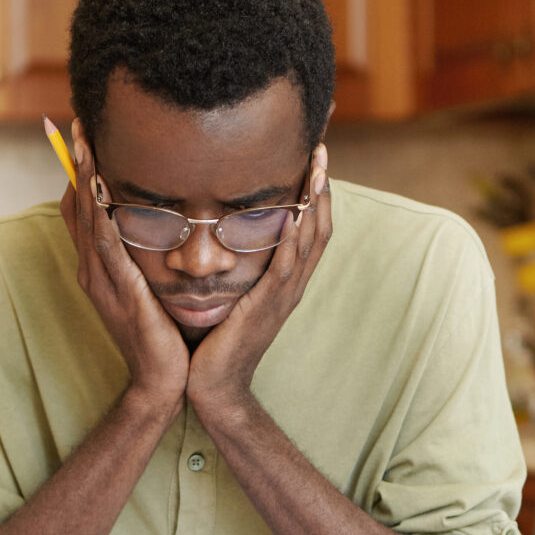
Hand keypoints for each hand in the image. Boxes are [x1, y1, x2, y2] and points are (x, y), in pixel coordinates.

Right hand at [59, 121, 188, 412]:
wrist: (165, 383)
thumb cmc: (164, 336)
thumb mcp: (151, 288)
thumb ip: (148, 259)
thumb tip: (159, 226)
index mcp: (99, 268)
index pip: (82, 209)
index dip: (79, 171)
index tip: (83, 133)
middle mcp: (92, 270)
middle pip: (76, 205)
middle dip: (74, 162)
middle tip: (74, 120)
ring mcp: (102, 281)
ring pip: (87, 217)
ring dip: (83, 177)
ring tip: (81, 139)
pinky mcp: (121, 291)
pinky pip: (106, 242)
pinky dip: (100, 211)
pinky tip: (101, 186)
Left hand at [186, 143, 330, 419]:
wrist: (212, 386)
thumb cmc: (213, 341)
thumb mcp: (228, 293)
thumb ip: (232, 265)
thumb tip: (216, 231)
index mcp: (284, 281)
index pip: (308, 228)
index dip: (315, 193)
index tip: (312, 156)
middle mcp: (291, 285)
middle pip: (319, 227)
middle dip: (322, 186)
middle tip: (321, 148)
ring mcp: (283, 296)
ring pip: (310, 241)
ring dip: (316, 203)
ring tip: (317, 168)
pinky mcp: (267, 306)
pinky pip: (287, 266)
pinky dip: (295, 238)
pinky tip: (296, 212)